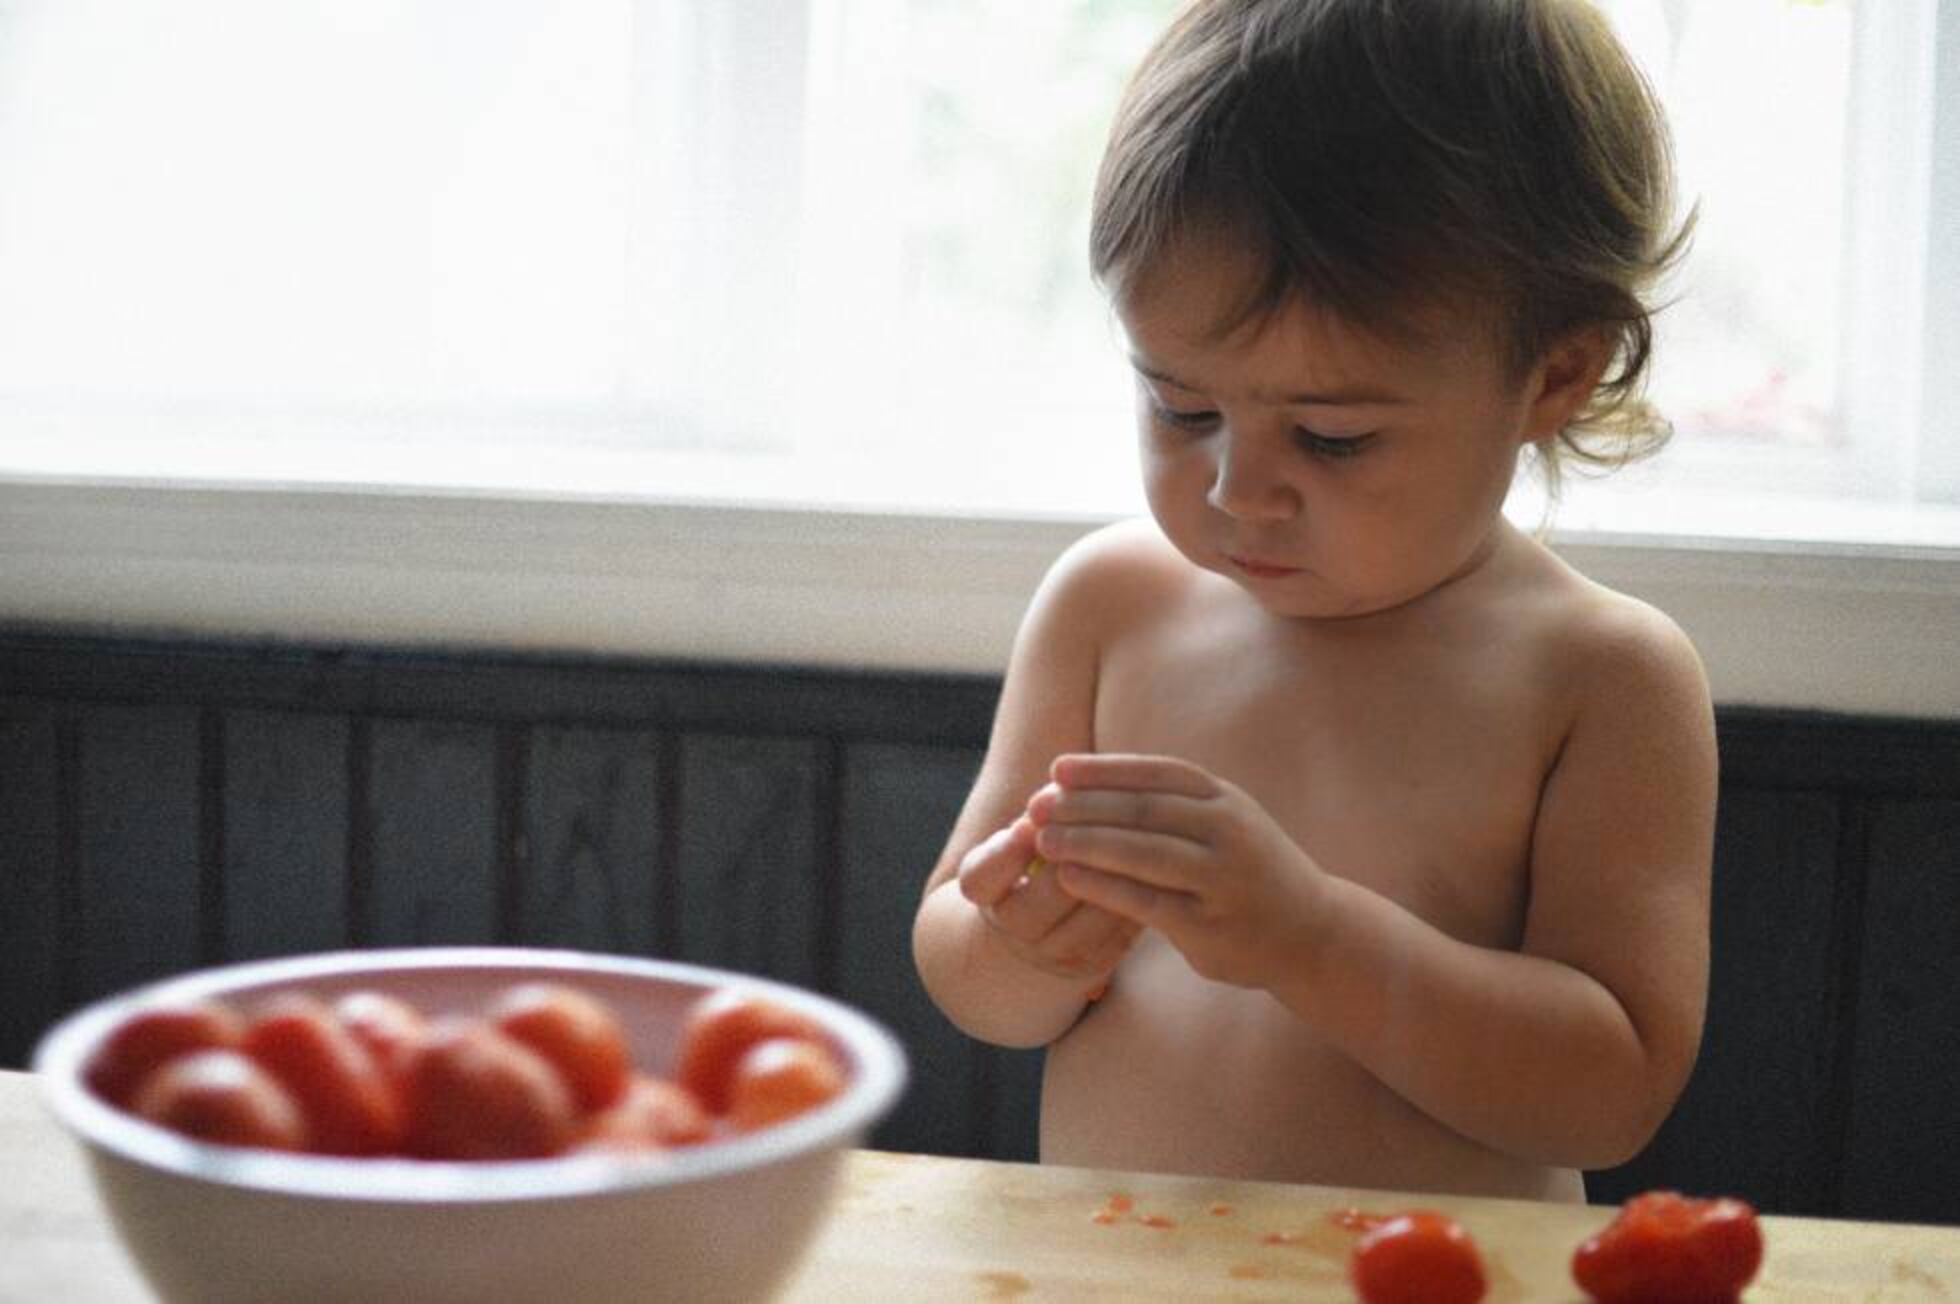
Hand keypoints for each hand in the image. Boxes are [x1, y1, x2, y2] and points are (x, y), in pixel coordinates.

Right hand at [957, 815, 1137, 992]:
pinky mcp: (1092, 965)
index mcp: (983, 890)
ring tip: (1144, 837)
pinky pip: (1122, 930)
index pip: (980, 877)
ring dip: (1118, 872)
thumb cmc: (1035, 857)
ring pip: (1091, 912)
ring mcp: (1052, 953)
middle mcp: (1012, 928)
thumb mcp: (1021, 835)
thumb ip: (1041, 814)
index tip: (1029, 822)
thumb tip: (1067, 788)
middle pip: (1042, 897)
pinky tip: (1155, 866)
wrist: (1041, 926)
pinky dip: (1140, 893)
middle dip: (1077, 855)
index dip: (1006, 852)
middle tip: (1107, 822)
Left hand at [1029, 753, 1329, 989]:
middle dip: (1084, 805)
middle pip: (1143, 810)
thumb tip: (1086, 783)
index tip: (1057, 768)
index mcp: (1225, 799)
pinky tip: (1070, 879)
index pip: (1157, 774)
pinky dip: (1104, 887)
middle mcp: (1228, 831)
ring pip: (1143, 853)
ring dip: (1087, 843)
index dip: (1104, 769)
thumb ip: (1169, 804)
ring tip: (1043, 841)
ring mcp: (1222, 878)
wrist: (1310, 932)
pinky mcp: (1210, 925)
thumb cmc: (1245, 870)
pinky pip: (1147, 901)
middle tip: (1036, 806)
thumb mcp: (1222, 821)